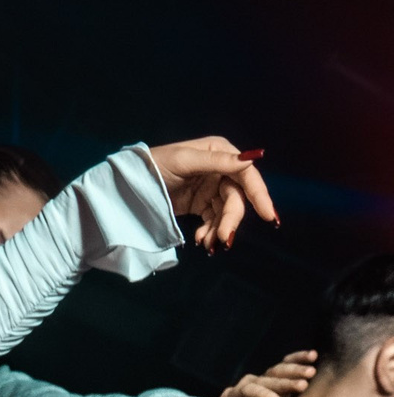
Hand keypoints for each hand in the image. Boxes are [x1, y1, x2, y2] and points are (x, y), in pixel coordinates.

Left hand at [146, 139, 277, 252]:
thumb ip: (216, 161)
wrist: (128, 184)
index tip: (269, 216)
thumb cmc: (153, 165)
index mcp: (220, 152)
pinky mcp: (201, 203)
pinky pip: (213, 219)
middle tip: (223, 239)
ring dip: (219, 229)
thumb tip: (250, 158)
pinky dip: (209, 231)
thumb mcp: (184, 161)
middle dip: (230, 220)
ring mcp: (211, 187)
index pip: (246, 175)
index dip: (259, 195)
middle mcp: (220, 169)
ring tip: (207, 244)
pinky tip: (200, 240)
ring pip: (226, 212)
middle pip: (236, 198)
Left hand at [150, 352, 316, 396]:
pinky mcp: (271, 382)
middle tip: (303, 384)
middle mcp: (245, 386)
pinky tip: (311, 355)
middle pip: (265, 380)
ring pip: (275, 371)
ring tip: (312, 370)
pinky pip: (283, 368)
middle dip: (283, 382)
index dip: (260, 394)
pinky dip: (296, 360)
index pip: (246, 393)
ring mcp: (258, 382)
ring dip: (293, 369)